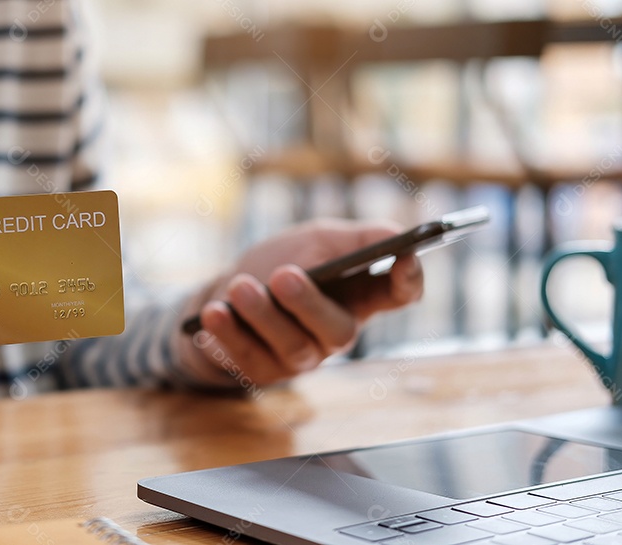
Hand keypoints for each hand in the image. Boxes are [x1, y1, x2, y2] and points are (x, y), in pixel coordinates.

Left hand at [176, 219, 423, 387]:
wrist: (225, 292)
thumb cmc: (280, 262)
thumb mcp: (316, 239)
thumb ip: (355, 237)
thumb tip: (394, 234)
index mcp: (359, 296)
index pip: (399, 295)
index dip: (408, 280)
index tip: (404, 257)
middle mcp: (335, 332)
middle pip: (338, 330)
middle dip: (308, 303)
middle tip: (283, 275)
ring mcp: (301, 358)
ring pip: (292, 347)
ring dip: (262, 315)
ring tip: (238, 287)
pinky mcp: (263, 372)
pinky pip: (248, 359)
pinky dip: (228, 335)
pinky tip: (213, 314)